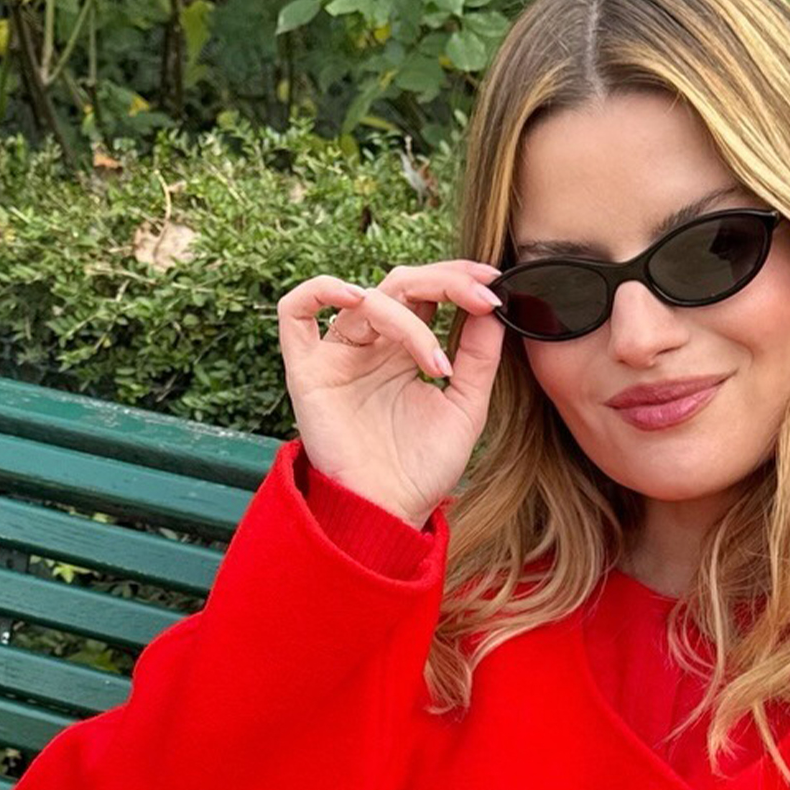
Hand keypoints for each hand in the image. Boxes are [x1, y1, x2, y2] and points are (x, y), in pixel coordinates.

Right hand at [277, 259, 507, 527]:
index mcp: (404, 350)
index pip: (428, 292)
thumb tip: (494, 307)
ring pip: (367, 300)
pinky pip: (293, 313)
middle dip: (445, 281)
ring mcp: (338, 356)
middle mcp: (370, 346)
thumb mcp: (467, 405)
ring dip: (408, 318)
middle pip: (400, 284)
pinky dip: (319, 291)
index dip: (459, 278)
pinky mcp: (308, 372)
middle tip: (481, 298)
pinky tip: (357, 298)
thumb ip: (480, 356)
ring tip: (436, 362)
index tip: (497, 285)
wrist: (390, 511)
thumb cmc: (423, 467)